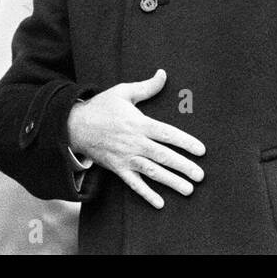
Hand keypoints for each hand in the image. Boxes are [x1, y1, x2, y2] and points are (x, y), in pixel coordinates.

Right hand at [66, 69, 205, 209]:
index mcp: (139, 123)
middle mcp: (135, 142)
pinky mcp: (118, 168)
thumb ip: (146, 87)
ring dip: (171, 181)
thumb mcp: (123, 91)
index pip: (167, 133)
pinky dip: (146, 194)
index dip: (185, 142)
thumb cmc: (101, 106)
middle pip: (163, 155)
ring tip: (188, 190)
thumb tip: (163, 74)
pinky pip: (134, 184)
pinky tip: (160, 203)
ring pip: (152, 172)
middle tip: (200, 176)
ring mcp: (126, 157)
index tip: (201, 150)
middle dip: (183, 166)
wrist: (74, 125)